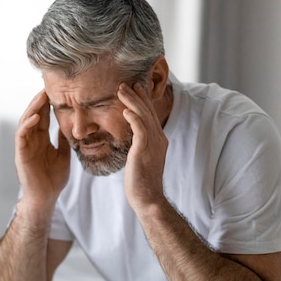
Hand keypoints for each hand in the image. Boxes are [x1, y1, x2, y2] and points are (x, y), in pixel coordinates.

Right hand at [15, 90, 70, 207]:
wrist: (46, 197)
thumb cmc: (54, 179)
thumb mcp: (64, 155)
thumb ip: (64, 140)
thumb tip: (72, 126)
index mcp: (41, 140)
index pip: (43, 117)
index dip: (48, 104)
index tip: (56, 90)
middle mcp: (32, 140)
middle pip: (33, 114)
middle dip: (39, 101)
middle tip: (48, 87)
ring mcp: (25, 146)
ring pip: (25, 121)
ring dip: (32, 108)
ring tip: (41, 97)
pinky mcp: (21, 153)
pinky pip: (21, 135)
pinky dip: (27, 125)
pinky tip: (36, 116)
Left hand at [117, 82, 168, 211]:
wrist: (148, 198)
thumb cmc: (142, 182)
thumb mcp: (142, 158)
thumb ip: (140, 146)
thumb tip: (133, 141)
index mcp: (158, 140)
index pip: (150, 115)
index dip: (142, 101)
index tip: (134, 89)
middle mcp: (159, 139)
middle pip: (148, 111)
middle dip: (137, 96)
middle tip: (126, 83)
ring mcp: (153, 144)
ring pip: (144, 116)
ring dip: (132, 102)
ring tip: (121, 90)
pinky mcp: (145, 150)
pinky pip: (140, 129)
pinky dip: (133, 118)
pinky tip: (125, 110)